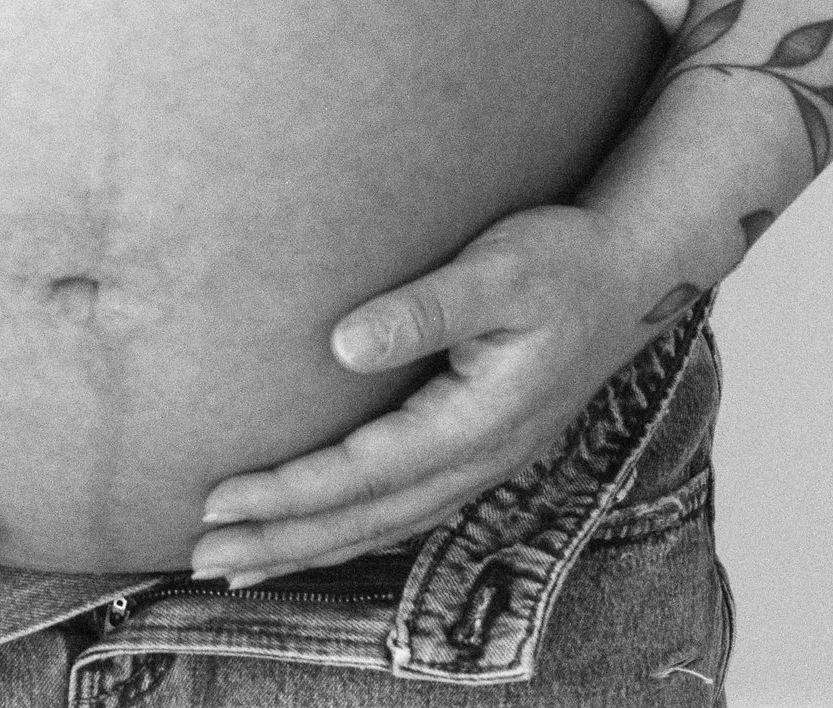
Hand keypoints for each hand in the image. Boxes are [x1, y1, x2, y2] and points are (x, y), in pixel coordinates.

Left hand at [189, 205, 664, 585]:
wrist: (631, 274)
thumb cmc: (562, 261)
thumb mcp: (497, 270)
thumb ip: (424, 309)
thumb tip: (342, 346)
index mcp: (476, 422)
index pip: (359, 473)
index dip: (285, 493)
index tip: (217, 502)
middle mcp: (477, 459)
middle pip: (362, 519)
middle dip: (278, 543)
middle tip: (200, 561)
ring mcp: (480, 463)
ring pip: (380, 525)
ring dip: (306, 549)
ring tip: (234, 571)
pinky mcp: (475, 452)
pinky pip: (400, 511)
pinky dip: (348, 532)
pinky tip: (311, 540)